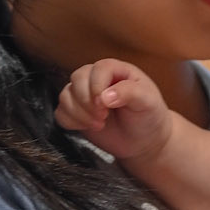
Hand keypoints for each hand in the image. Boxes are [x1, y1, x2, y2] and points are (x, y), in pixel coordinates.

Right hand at [55, 60, 172, 162]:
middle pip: (77, 79)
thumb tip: (104, 97)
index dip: (97, 87)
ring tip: (99, 124)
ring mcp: (84, 95)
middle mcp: (97, 79)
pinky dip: (71, 122)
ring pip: (65, 96)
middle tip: (103, 117)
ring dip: (79, 113)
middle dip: (87, 101)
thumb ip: (129, 93)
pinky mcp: (76, 112)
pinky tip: (88, 127)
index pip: (98, 69)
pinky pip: (61, 113)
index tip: (106, 105)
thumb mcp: (148, 101)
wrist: (145, 140)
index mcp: (115, 70)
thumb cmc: (149, 116)